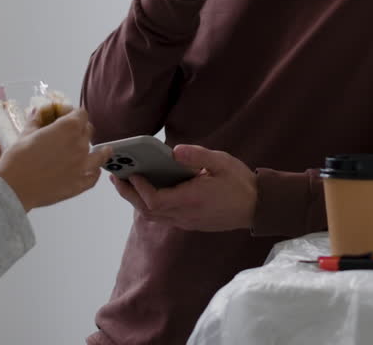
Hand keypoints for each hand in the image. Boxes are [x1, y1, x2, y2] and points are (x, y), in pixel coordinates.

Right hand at [0, 108, 109, 211]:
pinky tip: (93, 171)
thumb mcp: (25, 134)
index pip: (81, 113)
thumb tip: (38, 111)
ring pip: (101, 154)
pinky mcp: (80, 184)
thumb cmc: (17, 158)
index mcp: (68, 127)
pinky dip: (94, 172)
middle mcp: (80, 144)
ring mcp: (83, 165)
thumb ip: (36, 120)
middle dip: (81, 129)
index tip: (64, 116)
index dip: (72, 113)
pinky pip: (94, 176)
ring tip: (103, 150)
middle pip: (88, 130)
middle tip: (71, 134)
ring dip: (100, 150)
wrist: (14, 187)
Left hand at [108, 144, 255, 231]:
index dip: (139, 188)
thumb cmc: (240, 183)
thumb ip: (197, 156)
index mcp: (191, 200)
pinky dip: (150, 204)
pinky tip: (148, 189)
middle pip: (147, 211)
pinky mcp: (190, 223)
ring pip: (153, 216)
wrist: (257, 207)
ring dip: (137, 200)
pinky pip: (163, 216)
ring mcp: (187, 222)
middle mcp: (185, 215)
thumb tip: (174, 150)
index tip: (131, 172)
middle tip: (115, 176)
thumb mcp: (221, 162)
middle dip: (128, 194)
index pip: (154, 200)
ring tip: (126, 182)